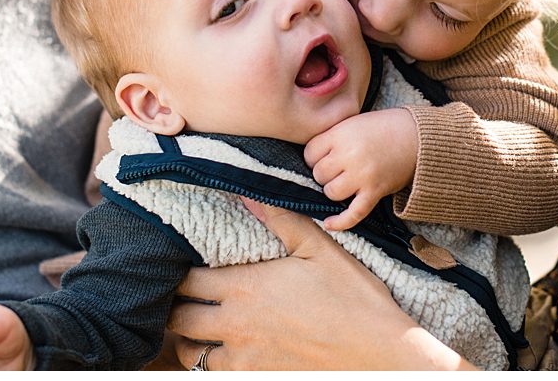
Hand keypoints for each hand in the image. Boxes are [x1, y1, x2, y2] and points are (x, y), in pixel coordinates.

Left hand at [168, 198, 470, 370]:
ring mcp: (242, 357)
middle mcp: (234, 323)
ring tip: (204, 330)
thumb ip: (282, 222)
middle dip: (178, 308)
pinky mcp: (254, 378)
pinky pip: (214, 373)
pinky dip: (214, 363)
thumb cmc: (355, 300)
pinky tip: (230, 353)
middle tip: (189, 302)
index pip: (187, 281)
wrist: (378, 353)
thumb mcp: (322, 251)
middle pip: (178, 319)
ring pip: (190, 352)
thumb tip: (247, 194)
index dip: (184, 275)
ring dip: (192, 340)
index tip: (193, 272)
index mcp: (246, 287)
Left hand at [306, 110, 420, 230]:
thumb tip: (313, 158)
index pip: (310, 153)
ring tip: (346, 182)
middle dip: (326, 173)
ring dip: (335, 190)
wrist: (419, 137)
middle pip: (319, 174)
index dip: (314, 157)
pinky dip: (340, 222)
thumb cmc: (386, 127)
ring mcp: (362, 175)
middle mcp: (349, 155)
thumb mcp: (355, 122)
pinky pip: (353, 213)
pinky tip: (329, 223)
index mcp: (342, 134)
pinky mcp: (375, 192)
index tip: (325, 156)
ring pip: (331, 192)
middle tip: (340, 167)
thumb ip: (334, 136)